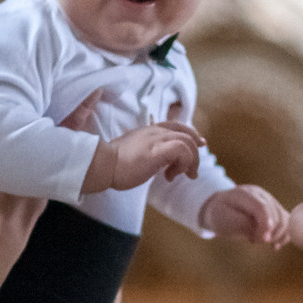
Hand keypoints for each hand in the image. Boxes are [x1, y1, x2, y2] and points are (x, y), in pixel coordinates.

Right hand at [83, 105, 203, 193]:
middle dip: (196, 152)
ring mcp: (156, 139)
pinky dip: (183, 164)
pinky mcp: (157, 150)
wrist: (102, 164)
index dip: (192, 134)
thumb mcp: (135, 153)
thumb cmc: (114, 163)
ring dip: (191, 161)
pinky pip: (182, 150)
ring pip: (187, 142)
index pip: (176, 126)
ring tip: (184, 176)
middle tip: (193, 171)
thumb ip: (147, 152)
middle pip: (187, 134)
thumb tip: (158, 162)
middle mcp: (155, 131)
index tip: (200, 144)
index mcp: (149, 131)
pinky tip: (170, 176)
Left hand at [199, 184, 290, 246]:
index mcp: (246, 194)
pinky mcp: (276, 211)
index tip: (264, 240)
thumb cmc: (221, 215)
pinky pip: (287, 223)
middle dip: (268, 233)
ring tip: (261, 241)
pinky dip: (284, 236)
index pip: (262, 207)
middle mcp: (262, 195)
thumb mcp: (225, 220)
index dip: (266, 224)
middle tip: (252, 240)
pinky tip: (275, 246)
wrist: (220, 209)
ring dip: (276, 235)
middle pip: (276, 215)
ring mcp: (271, 201)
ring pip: (285, 220)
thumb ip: (244, 225)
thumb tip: (266, 236)